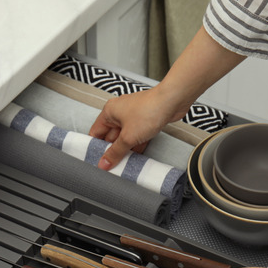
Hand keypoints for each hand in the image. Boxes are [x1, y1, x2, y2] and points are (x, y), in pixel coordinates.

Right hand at [89, 26, 246, 169]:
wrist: (172, 101)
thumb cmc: (148, 111)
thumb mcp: (128, 137)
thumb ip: (115, 152)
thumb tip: (104, 163)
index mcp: (109, 112)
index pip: (96, 132)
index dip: (95, 147)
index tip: (96, 160)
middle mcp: (119, 113)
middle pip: (110, 136)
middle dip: (112, 150)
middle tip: (111, 166)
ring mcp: (132, 116)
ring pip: (124, 137)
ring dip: (125, 150)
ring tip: (123, 165)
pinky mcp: (144, 120)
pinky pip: (136, 136)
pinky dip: (136, 145)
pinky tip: (136, 157)